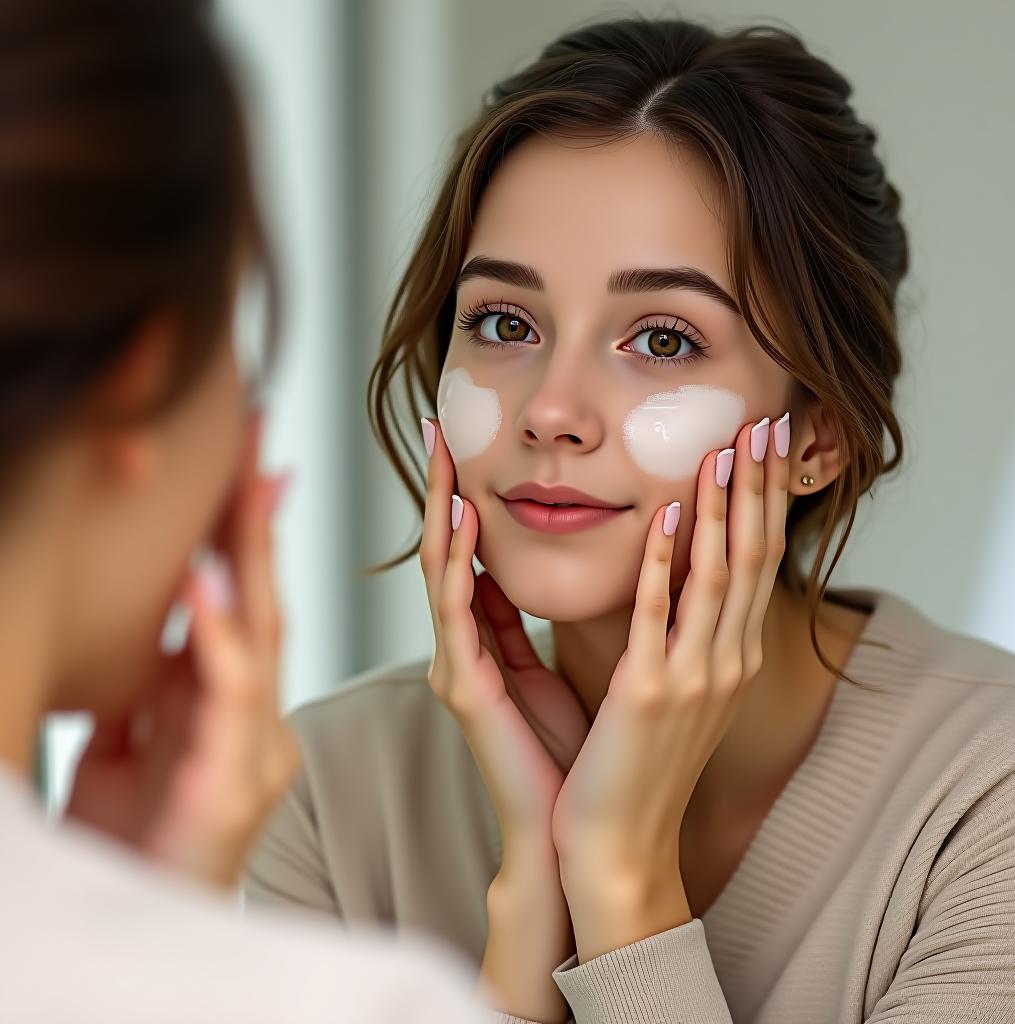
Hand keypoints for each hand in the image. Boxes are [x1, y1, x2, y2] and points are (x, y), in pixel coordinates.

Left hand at [66, 413, 298, 889]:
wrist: (147, 925)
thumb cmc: (142, 840)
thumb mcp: (134, 742)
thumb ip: (153, 680)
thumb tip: (171, 610)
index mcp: (236, 708)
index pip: (247, 604)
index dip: (246, 535)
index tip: (251, 467)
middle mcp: (262, 720)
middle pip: (266, 604)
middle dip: (258, 522)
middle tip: (259, 447)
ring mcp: (258, 751)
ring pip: (262, 638)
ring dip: (250, 557)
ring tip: (245, 487)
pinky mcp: (235, 785)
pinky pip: (231, 701)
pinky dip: (218, 640)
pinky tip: (205, 588)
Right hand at [419, 418, 586, 1022]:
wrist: (567, 830)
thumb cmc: (563, 753)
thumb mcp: (543, 672)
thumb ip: (521, 625)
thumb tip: (515, 572)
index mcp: (483, 644)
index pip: (467, 556)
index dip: (462, 498)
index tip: (464, 444)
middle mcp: (460, 649)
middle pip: (444, 551)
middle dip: (440, 489)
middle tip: (436, 427)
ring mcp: (457, 667)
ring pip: (442, 572)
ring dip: (442, 511)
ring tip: (443, 455)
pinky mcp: (467, 689)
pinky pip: (462, 614)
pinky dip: (461, 565)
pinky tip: (468, 522)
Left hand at [551, 413, 789, 961]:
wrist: (618, 844)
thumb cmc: (634, 763)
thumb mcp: (667, 687)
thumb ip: (671, 629)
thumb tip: (661, 568)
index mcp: (729, 658)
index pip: (757, 563)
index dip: (764, 502)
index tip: (765, 447)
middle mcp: (725, 662)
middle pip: (753, 557)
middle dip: (759, 488)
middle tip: (766, 423)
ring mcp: (693, 678)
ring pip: (719, 576)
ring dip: (724, 507)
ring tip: (726, 447)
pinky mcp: (648, 693)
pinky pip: (661, 616)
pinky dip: (668, 565)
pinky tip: (672, 518)